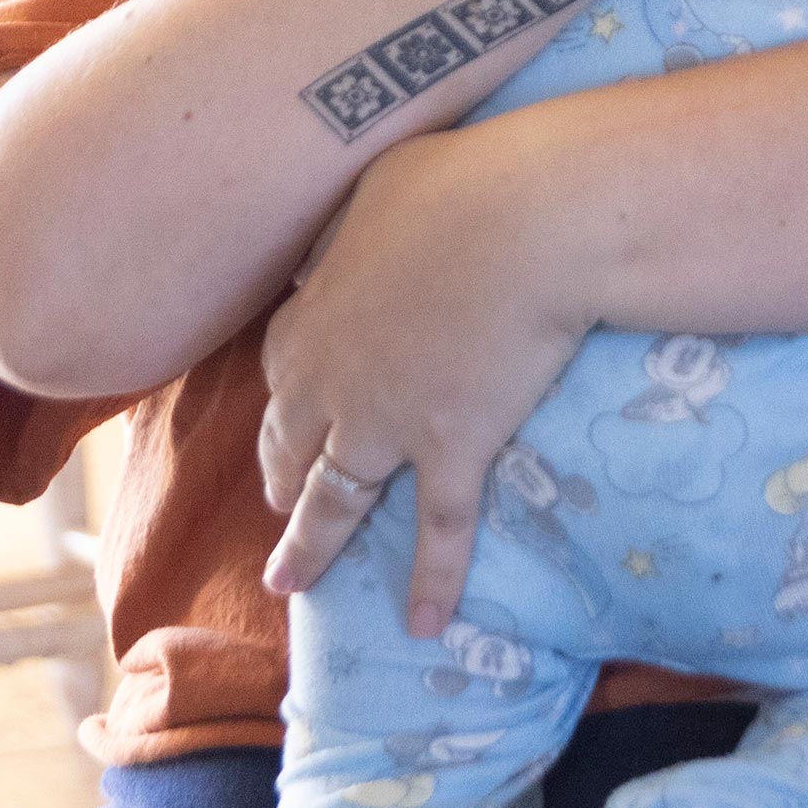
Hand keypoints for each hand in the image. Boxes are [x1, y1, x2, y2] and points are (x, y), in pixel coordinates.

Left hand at [254, 120, 589, 632]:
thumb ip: (342, 235)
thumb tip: (319, 259)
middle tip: (280, 508)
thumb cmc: (457, 183)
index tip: (284, 425)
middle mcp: (330, 383)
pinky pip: (438, 529)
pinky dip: (431, 578)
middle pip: (292, 445)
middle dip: (282, 480)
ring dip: (312, 546)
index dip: (282, 405)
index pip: (280, 373)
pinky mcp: (451, 449)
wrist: (528, 216)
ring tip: (292, 584)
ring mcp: (387, 424)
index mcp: (311, 315)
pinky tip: (423, 623)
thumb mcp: (373, 192)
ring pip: (338, 501)